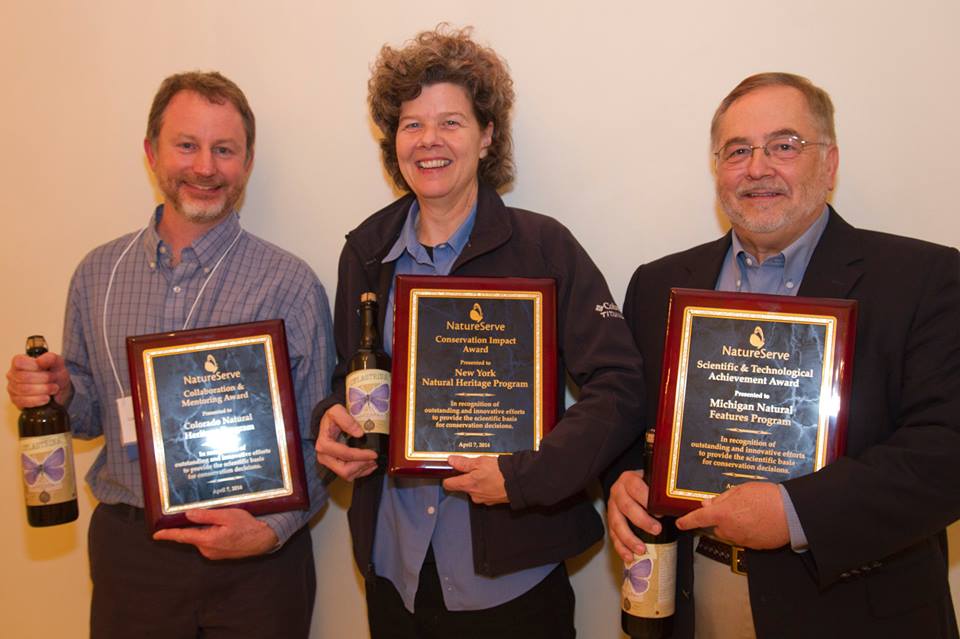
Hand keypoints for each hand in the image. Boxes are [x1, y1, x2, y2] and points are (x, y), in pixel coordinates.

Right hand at [6, 352, 72, 407]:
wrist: (58, 389)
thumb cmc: (54, 373)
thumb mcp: (57, 363)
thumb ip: (50, 358)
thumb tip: (40, 361)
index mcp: (19, 362)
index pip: (20, 362)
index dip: (35, 366)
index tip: (46, 369)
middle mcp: (13, 374)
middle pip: (24, 377)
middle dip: (44, 379)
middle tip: (54, 380)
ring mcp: (13, 388)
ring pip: (24, 390)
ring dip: (43, 389)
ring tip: (54, 388)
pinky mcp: (16, 400)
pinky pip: (24, 401)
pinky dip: (38, 400)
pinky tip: (47, 398)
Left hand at [152, 508, 278, 558]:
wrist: (262, 540)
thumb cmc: (247, 526)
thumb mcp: (227, 515)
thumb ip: (206, 516)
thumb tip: (188, 515)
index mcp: (207, 539)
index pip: (182, 536)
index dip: (168, 534)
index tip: (155, 535)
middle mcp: (207, 549)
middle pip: (192, 535)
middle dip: (194, 525)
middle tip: (203, 513)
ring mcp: (212, 553)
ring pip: (201, 538)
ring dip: (205, 528)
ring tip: (221, 519)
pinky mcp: (218, 553)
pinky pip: (208, 541)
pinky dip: (211, 533)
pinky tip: (224, 526)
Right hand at [314, 403, 377, 480]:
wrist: (328, 421)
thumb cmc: (332, 417)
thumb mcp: (337, 411)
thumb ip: (347, 420)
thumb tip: (359, 434)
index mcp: (324, 444)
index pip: (345, 454)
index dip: (361, 456)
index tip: (374, 453)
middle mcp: (324, 456)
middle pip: (344, 470)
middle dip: (361, 466)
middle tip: (374, 460)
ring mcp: (328, 463)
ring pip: (347, 475)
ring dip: (362, 470)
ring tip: (373, 463)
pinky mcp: (334, 466)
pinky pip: (348, 475)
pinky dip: (359, 472)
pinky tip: (368, 465)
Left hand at [442, 455, 507, 504]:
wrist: (518, 483)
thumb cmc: (500, 472)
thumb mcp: (480, 461)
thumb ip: (464, 462)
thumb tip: (451, 461)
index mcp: (468, 484)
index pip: (448, 484)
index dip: (447, 477)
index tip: (450, 471)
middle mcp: (473, 494)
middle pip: (462, 486)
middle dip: (467, 477)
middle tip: (475, 467)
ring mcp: (483, 499)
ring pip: (475, 489)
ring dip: (478, 482)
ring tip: (487, 472)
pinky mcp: (492, 501)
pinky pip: (485, 493)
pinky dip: (487, 486)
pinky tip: (494, 479)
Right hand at [607, 470, 663, 562]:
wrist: (629, 484)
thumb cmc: (644, 485)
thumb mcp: (652, 481)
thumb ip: (661, 490)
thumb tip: (680, 503)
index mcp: (628, 479)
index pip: (636, 488)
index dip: (647, 500)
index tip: (660, 512)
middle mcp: (617, 492)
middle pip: (626, 507)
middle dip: (642, 521)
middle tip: (657, 530)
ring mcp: (612, 507)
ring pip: (617, 524)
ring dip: (630, 538)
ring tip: (642, 549)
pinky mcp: (610, 520)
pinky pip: (613, 535)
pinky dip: (621, 547)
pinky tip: (629, 556)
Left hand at [676, 481, 788, 548]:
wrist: (791, 513)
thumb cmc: (767, 498)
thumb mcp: (741, 490)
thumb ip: (721, 498)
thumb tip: (708, 503)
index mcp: (723, 514)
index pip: (699, 518)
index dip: (687, 521)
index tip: (680, 524)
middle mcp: (729, 530)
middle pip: (717, 526)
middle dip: (722, 518)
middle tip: (738, 507)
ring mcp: (741, 539)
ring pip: (731, 532)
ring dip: (735, 524)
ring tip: (752, 513)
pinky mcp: (753, 546)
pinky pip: (744, 538)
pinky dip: (747, 531)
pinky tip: (759, 521)